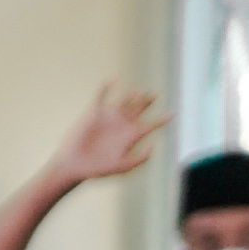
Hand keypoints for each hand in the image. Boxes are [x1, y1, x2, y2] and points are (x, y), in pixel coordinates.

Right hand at [48, 82, 165, 189]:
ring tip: (136, 93)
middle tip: (154, 95)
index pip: (151, 125)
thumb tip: (152, 144)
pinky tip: (111, 80)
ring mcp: (109, 117)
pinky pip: (101, 97)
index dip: (162, 119)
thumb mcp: (123, 166)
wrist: (76, 164)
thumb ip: (140, 158)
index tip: (173, 114)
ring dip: (130, 96)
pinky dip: (105, 88)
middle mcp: (122, 124)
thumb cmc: (99, 169)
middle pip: (139, 109)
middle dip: (147, 101)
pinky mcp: (95, 113)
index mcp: (132, 136)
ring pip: (124, 102)